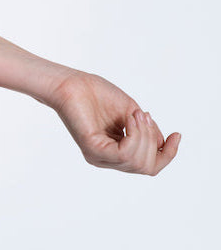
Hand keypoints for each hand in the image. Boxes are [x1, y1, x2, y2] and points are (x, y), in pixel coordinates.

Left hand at [48, 70, 180, 174]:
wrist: (72, 82)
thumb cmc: (97, 94)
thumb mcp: (132, 113)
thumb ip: (147, 131)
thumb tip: (163, 145)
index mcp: (116, 152)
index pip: (149, 166)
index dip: (168, 155)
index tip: (177, 135)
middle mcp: (107, 159)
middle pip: (147, 167)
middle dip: (152, 140)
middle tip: (142, 116)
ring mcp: (99, 157)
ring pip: (137, 162)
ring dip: (144, 135)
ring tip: (135, 115)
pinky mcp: (92, 149)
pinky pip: (124, 154)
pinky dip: (134, 135)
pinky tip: (130, 118)